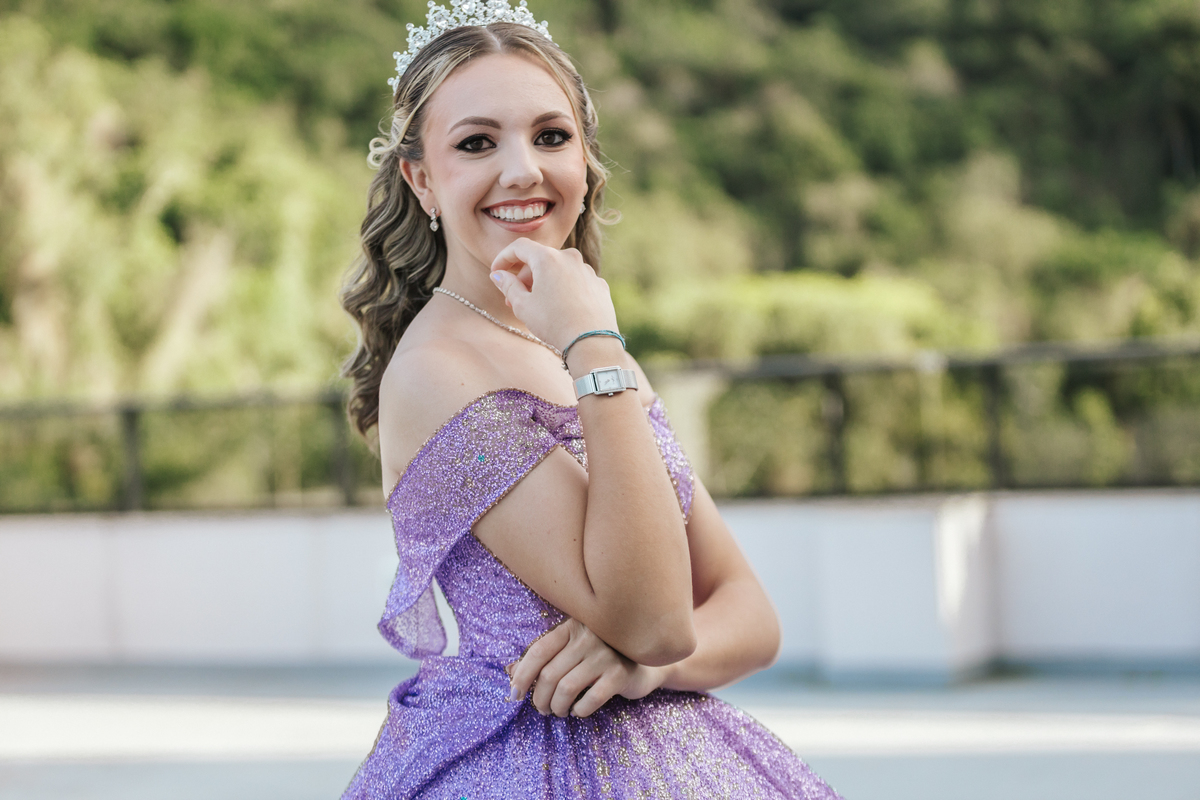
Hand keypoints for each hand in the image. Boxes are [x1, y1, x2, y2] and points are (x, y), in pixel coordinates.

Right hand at [489, 237, 618, 352]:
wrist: (592, 342)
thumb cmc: (554, 323)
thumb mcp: (523, 305)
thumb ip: (507, 285)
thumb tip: (498, 274)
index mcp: (548, 258)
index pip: (519, 247)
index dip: (503, 258)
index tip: (496, 272)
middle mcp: (570, 257)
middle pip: (539, 258)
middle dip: (523, 276)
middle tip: (513, 298)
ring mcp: (587, 270)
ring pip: (558, 270)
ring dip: (543, 282)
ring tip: (536, 305)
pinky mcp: (598, 284)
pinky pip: (575, 280)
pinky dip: (563, 288)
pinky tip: (559, 308)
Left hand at [506, 617, 666, 717]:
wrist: (645, 663)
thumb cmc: (600, 657)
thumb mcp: (571, 650)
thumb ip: (544, 658)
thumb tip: (509, 671)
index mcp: (572, 626)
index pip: (538, 651)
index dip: (521, 675)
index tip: (514, 694)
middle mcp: (588, 637)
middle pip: (549, 674)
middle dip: (539, 698)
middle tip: (541, 709)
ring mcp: (605, 654)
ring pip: (566, 689)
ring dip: (556, 707)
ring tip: (558, 711)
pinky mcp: (620, 674)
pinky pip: (589, 699)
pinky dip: (579, 710)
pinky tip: (578, 710)